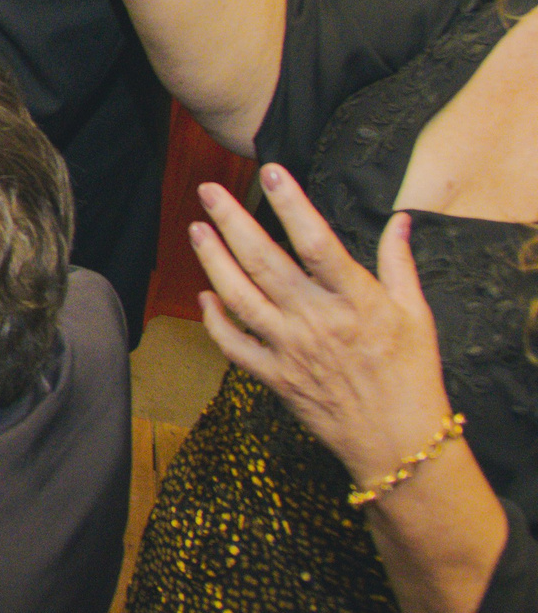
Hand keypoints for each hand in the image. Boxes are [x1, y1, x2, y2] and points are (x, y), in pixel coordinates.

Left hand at [191, 168, 453, 489]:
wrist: (398, 440)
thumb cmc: (412, 374)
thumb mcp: (416, 314)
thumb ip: (400, 263)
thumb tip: (400, 219)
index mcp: (356, 301)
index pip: (318, 243)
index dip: (291, 205)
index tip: (270, 172)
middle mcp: (317, 321)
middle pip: (265, 263)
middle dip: (232, 222)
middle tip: (208, 191)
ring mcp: (290, 349)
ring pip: (239, 298)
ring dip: (212, 261)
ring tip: (196, 229)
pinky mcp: (274, 376)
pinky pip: (234, 344)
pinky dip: (215, 319)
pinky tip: (205, 295)